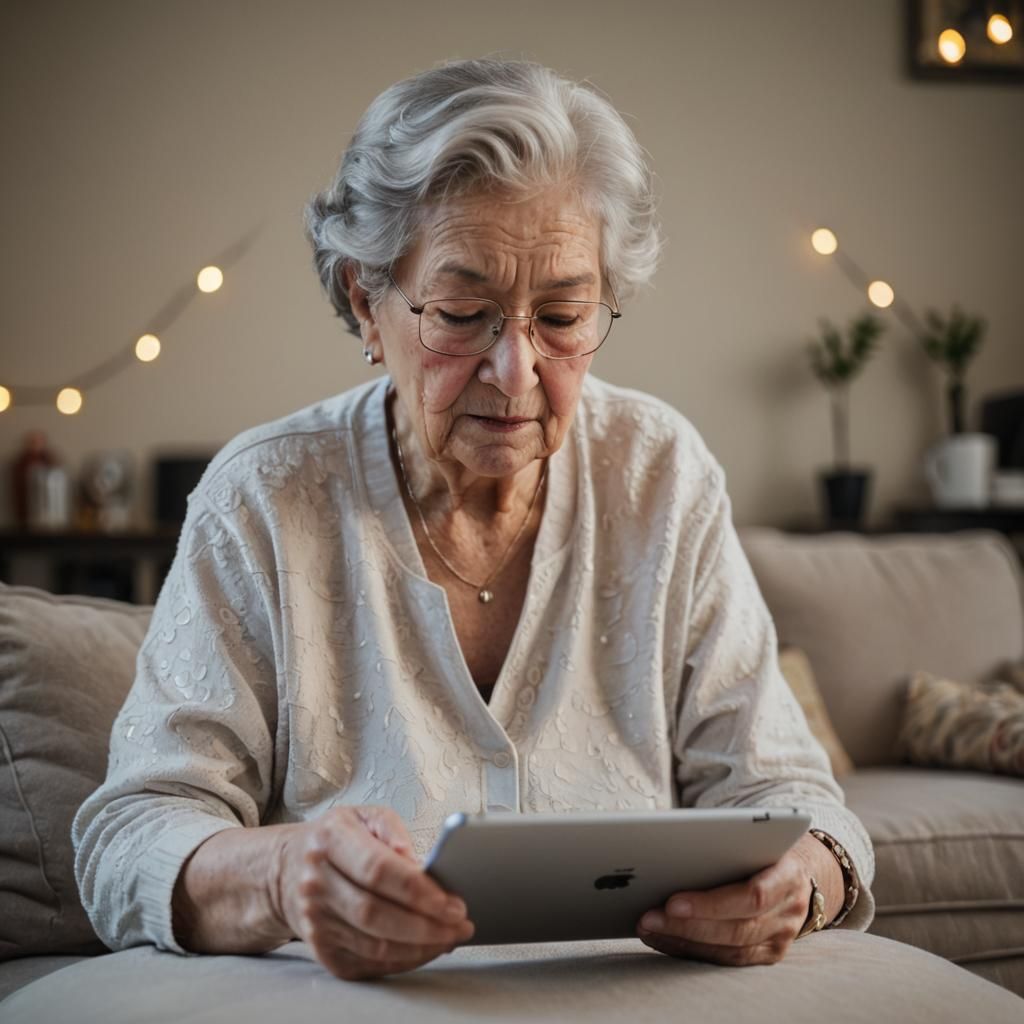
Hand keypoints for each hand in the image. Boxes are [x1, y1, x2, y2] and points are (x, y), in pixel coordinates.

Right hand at [274, 805, 474, 979]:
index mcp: (330, 840)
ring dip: (419, 947)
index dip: (417, 890)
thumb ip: (392, 830)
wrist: (286, 870)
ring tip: (450, 937)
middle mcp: (316, 882)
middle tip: (461, 924)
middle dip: (426, 925)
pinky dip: (402, 961)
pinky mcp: (321, 950)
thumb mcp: (362, 816)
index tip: (451, 901)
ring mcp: (315, 921)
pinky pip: (367, 963)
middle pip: (375, 914)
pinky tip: (425, 949)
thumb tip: (417, 862)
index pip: (377, 869)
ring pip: (373, 945)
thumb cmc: (336, 840)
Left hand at [635, 834, 832, 966]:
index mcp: (789, 873)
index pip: (752, 896)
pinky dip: (694, 951)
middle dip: (687, 926)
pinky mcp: (770, 954)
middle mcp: (790, 910)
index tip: (672, 902)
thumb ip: (723, 844)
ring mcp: (782, 937)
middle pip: (737, 928)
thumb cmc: (761, 846)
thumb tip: (666, 852)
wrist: (797, 870)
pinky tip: (665, 941)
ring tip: (648, 929)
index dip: (711, 904)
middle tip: (648, 918)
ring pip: (731, 950)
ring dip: (684, 941)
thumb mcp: (752, 836)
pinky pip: (729, 960)